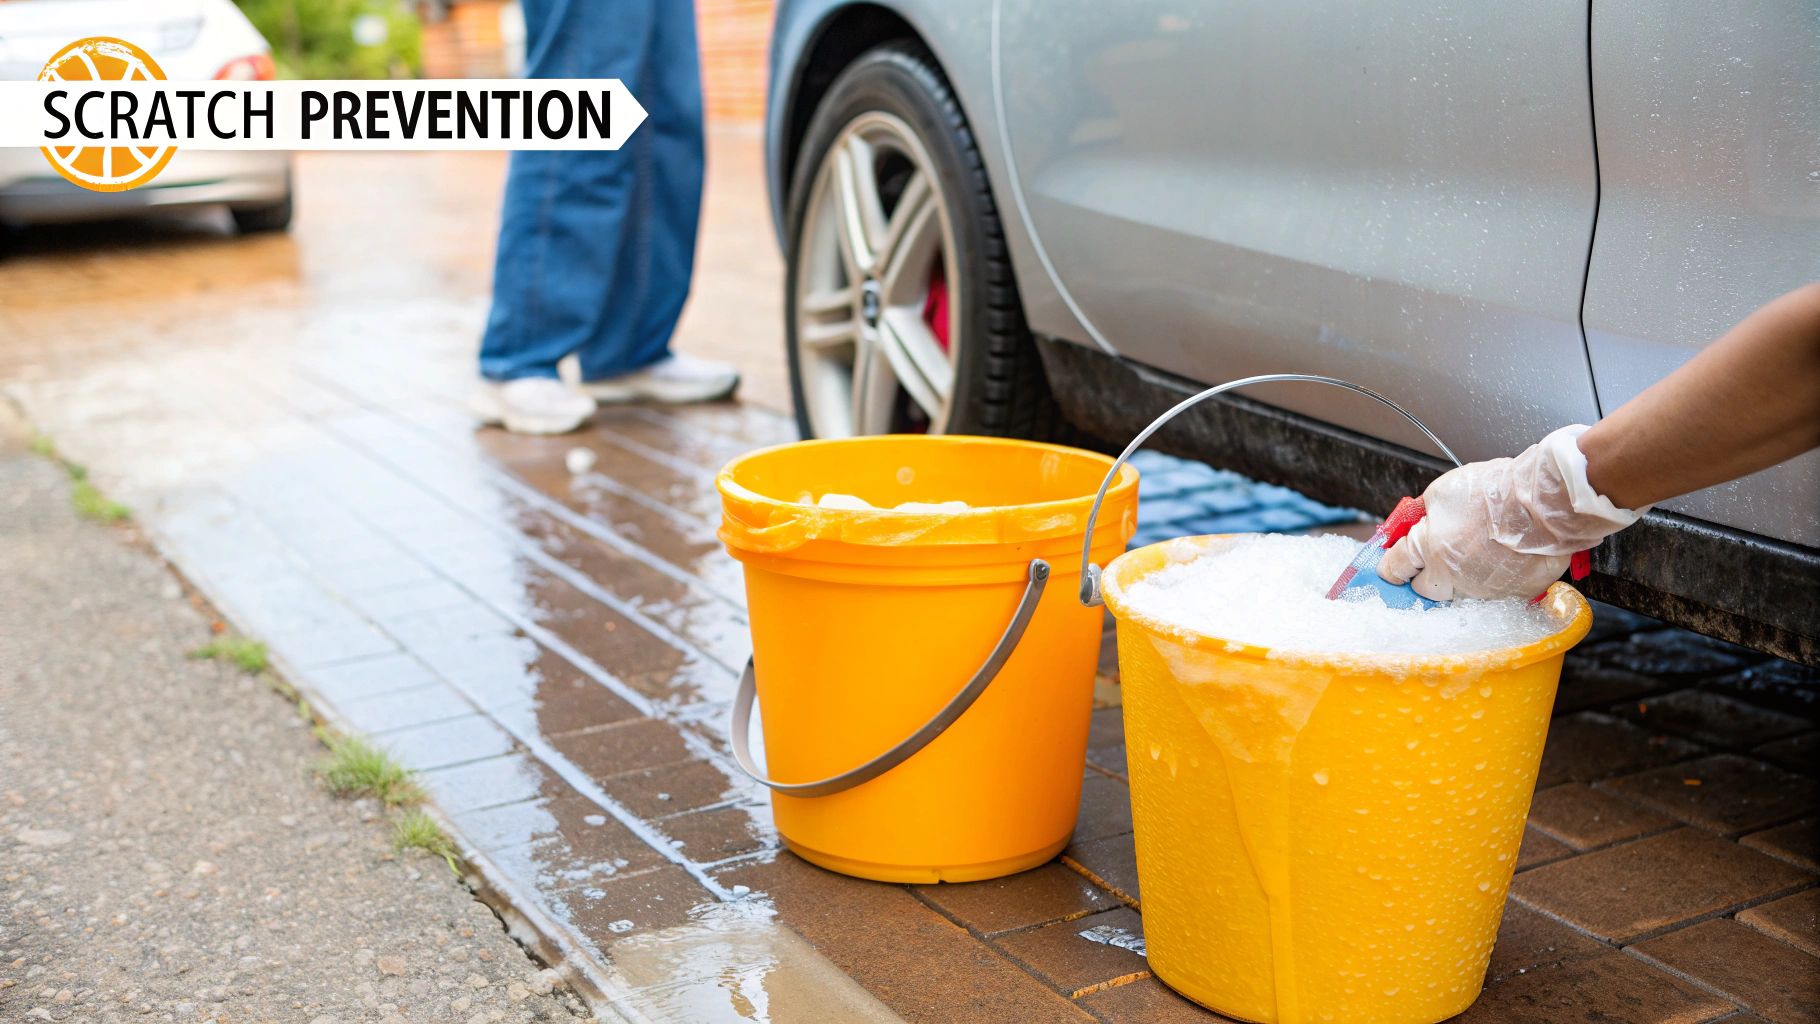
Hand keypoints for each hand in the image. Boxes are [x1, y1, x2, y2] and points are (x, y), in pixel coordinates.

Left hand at [1377, 426, 1647, 600]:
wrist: (1544, 503)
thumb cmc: (1497, 492)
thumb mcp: (1443, 490)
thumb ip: (1425, 512)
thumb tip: (1417, 520)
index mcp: (1428, 549)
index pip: (1394, 568)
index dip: (1391, 564)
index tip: (1391, 565)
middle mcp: (1452, 577)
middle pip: (1425, 590)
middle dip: (1425, 576)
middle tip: (1435, 558)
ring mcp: (1483, 590)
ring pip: (1462, 593)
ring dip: (1463, 577)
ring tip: (1479, 550)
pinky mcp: (1514, 594)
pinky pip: (1497, 591)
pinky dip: (1497, 578)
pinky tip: (1504, 557)